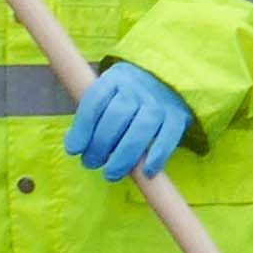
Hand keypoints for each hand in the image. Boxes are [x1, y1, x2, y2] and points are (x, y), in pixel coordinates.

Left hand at [61, 60, 192, 181]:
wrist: (165, 85)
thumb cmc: (126, 99)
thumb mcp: (106, 98)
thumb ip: (91, 118)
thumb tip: (75, 147)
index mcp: (114, 78)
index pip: (95, 101)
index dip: (82, 128)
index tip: (74, 150)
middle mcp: (138, 86)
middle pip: (117, 115)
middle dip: (100, 145)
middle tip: (91, 163)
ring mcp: (160, 100)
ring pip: (142, 128)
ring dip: (124, 155)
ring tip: (111, 174)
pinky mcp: (178, 116)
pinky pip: (168, 137)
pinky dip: (158, 155)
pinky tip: (146, 171)